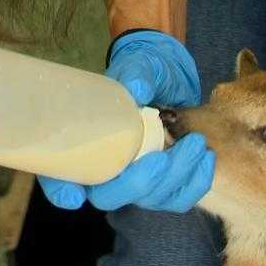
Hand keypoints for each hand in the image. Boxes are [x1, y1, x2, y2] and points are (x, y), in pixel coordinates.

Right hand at [40, 30, 213, 211]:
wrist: (169, 80)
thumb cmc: (142, 73)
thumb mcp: (137, 65)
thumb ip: (135, 75)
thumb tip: (138, 90)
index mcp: (82, 144)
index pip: (58, 175)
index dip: (61, 190)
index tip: (74, 196)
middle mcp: (104, 170)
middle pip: (109, 197)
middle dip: (137, 184)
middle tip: (162, 160)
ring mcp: (134, 182)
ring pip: (149, 199)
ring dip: (176, 178)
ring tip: (197, 144)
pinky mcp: (164, 186)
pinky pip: (178, 199)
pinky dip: (196, 183)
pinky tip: (207, 158)